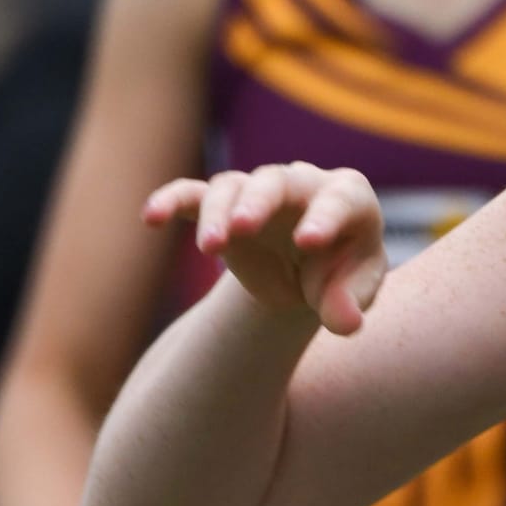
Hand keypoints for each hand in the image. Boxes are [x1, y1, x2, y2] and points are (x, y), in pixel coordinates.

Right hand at [145, 161, 386, 336]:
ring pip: (232, 188)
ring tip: (209, 250)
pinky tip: (152, 217)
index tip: (308, 242)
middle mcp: (301, 185)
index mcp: (347, 198)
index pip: (339, 199)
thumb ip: (349, 305)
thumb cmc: (341, 277)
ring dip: (217, 213)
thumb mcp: (353, 293)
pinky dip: (172, 201)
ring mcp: (258, 194)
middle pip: (276, 182)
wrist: (307, 275)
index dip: (325, 217)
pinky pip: (193, 195)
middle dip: (257, 203)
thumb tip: (346, 323)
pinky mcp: (224, 208)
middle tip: (241, 228)